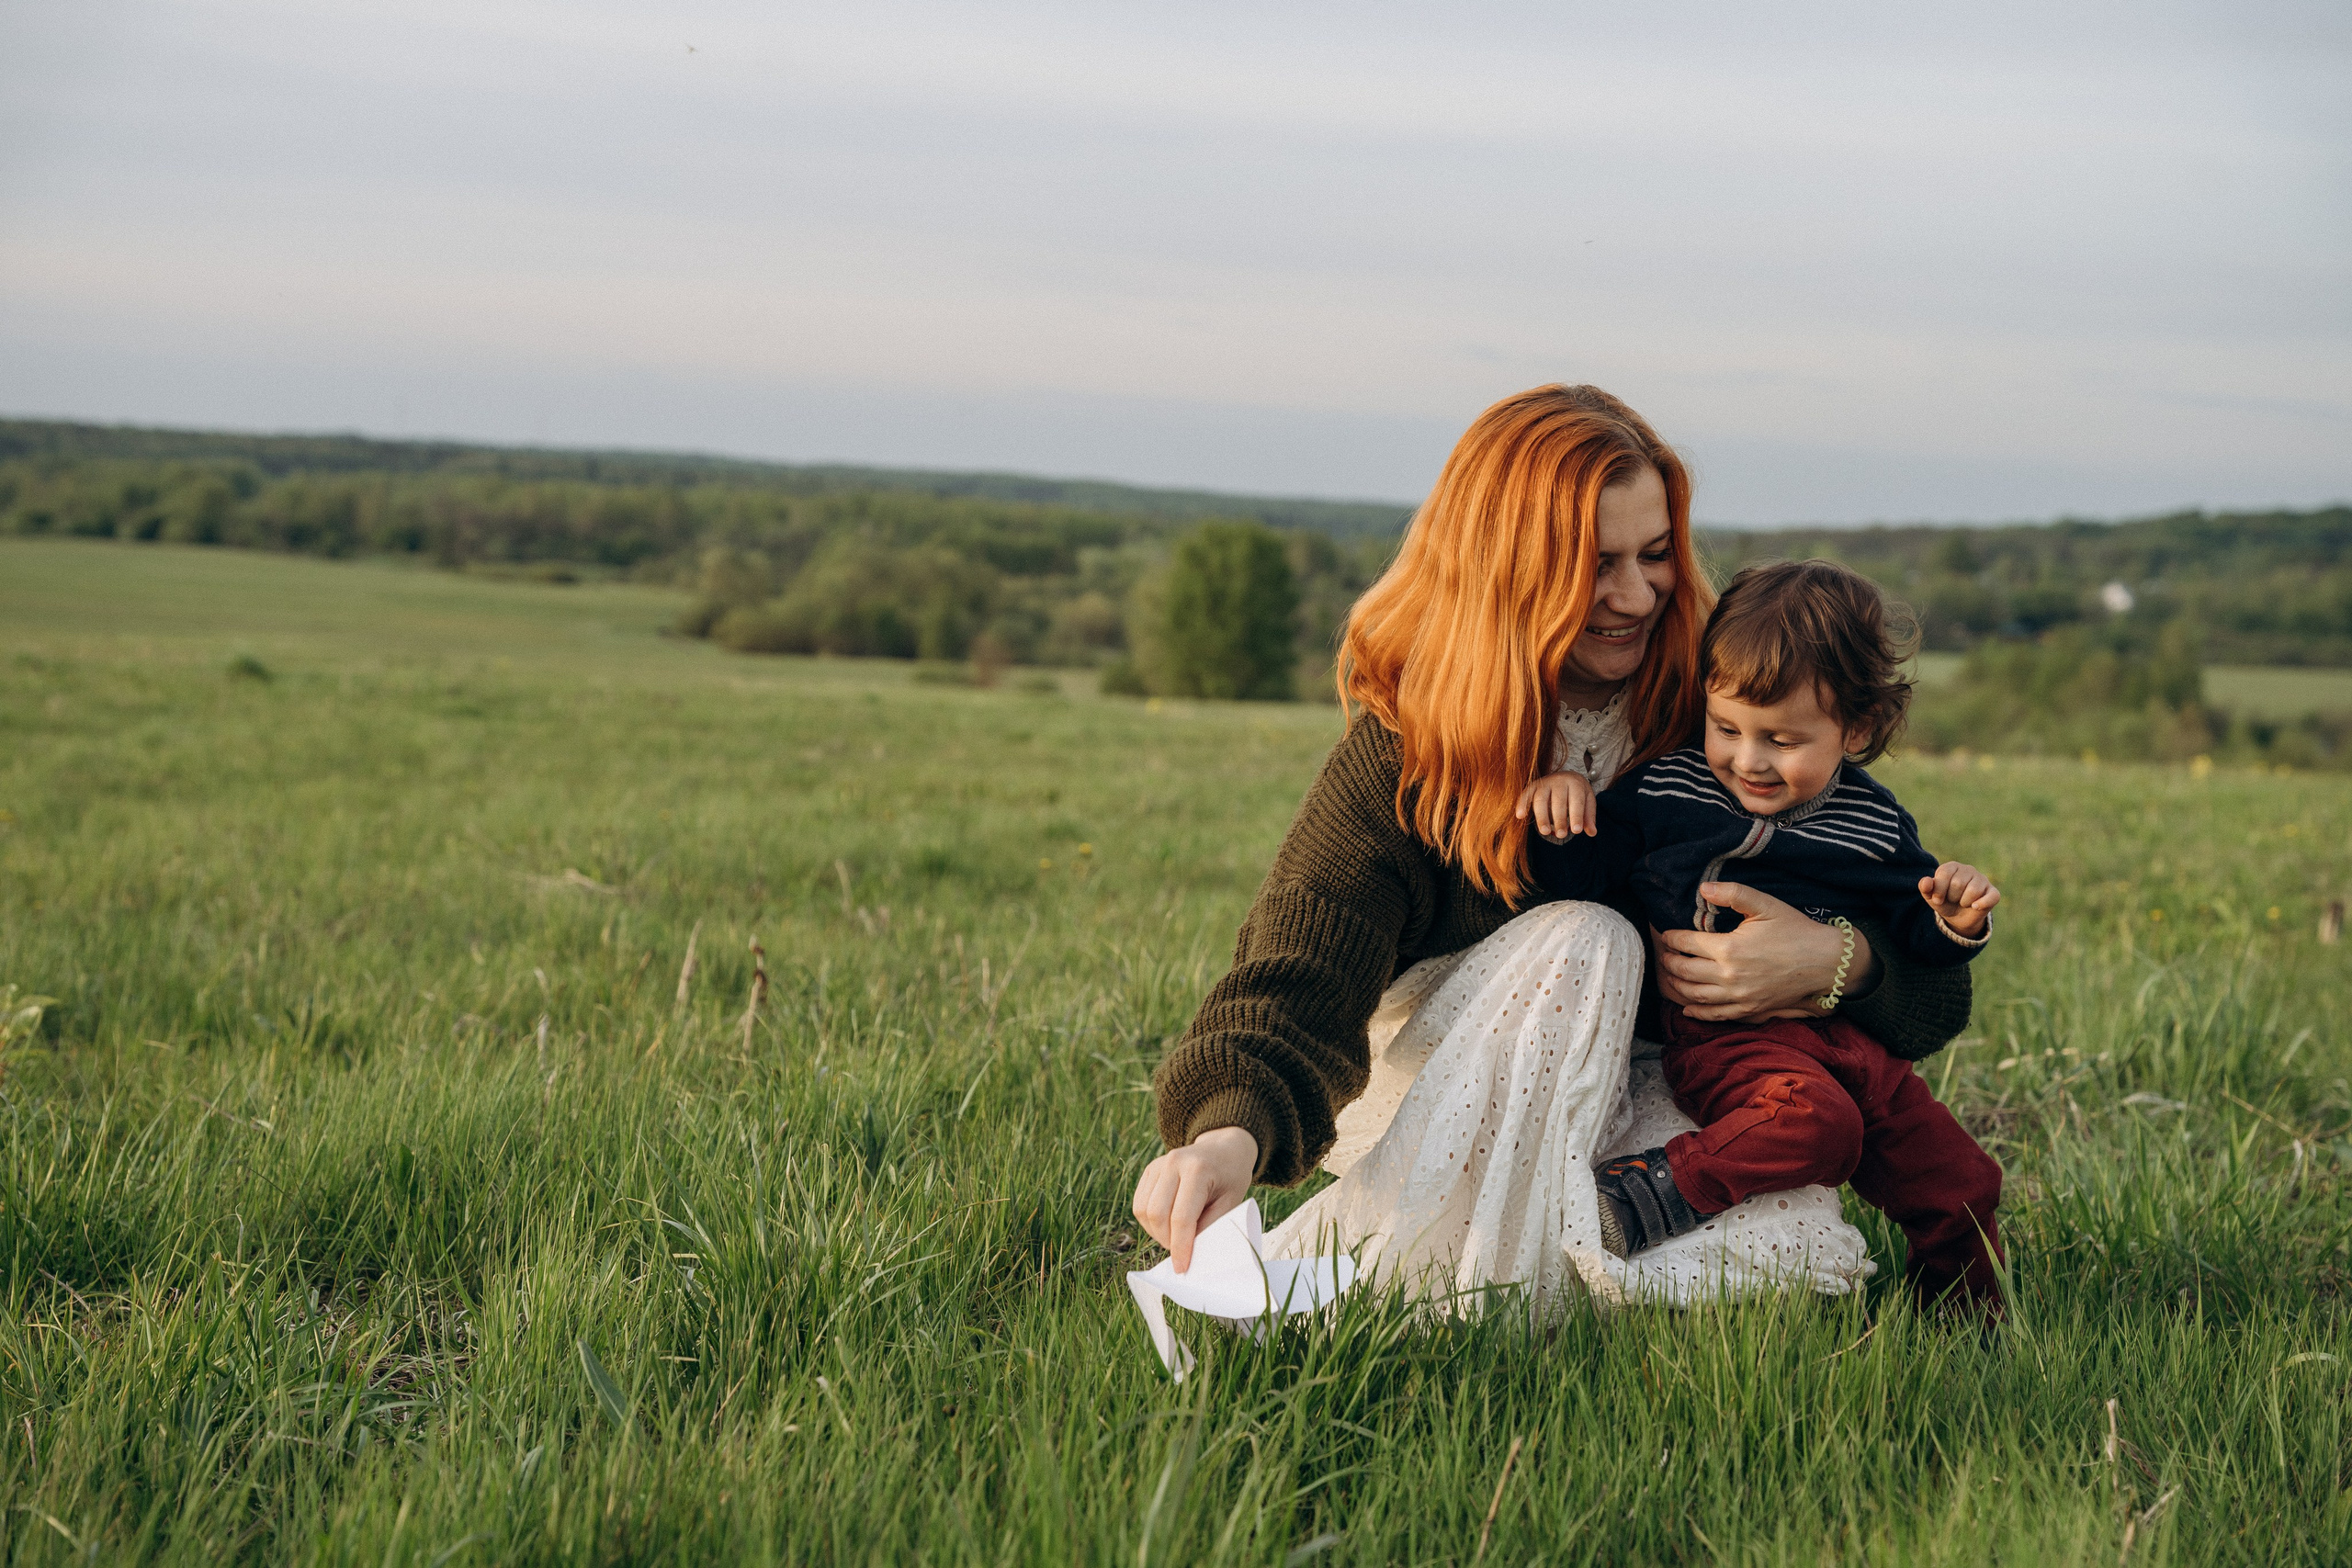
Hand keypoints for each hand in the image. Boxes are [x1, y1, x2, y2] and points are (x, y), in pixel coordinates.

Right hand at [1131, 1126, 1257, 1272]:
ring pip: (1143, 1210)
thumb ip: (1210, 1226)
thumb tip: (1191, 1253)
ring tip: (1175, 1237)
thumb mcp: (1232, 1202)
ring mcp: (1158, 1164)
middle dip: (1167, 1241)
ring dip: (1156, 1233)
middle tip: (1182, 1252)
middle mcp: (1173, 1163)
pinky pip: (1139, 1203)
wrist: (1223, 1148)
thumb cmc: (1231, 1178)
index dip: (1180, 1247)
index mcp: (1198, 1170)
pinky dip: (1149, 1221)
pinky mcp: (1150, 1170)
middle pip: (1157, 1214)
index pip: (1182, 1217)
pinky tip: (1166, 1225)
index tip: (1182, 1268)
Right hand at [1514, 771, 1596, 842]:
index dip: (1577, 816)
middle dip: (1559, 818)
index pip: (1576, 801)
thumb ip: (1588, 817)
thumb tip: (1592, 833)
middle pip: (1558, 800)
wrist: (1566, 776)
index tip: (1576, 831)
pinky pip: (1525, 794)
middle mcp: (1559, 780)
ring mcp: (1544, 782)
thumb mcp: (1587, 802)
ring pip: (1541, 799)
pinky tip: (1520, 816)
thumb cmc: (1577, 793)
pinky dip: (1522, 804)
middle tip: (1561, 835)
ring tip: (1545, 832)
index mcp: (1575, 783)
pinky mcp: (1532, 786)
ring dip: (1542, 816)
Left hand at [1652, 882, 1880, 1021]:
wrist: (1826, 962)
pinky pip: (1715, 1016)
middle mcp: (1728, 977)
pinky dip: (1696, 1012)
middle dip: (1668, 962)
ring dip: (1676, 985)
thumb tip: (1702, 888)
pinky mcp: (1749, 1010)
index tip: (1664, 934)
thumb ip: (1732, 893)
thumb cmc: (1796, 930)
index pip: (1686, 944)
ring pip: (1693, 996)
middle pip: (1683, 971)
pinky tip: (1686, 1006)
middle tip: (1663, 954)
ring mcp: (1738, 997)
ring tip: (1670, 974)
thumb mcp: (1765, 905)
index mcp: (1728, 948)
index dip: (1670, 938)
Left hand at [1920, 861, 1999, 936]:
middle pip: (1958, 883)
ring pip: (1973, 891)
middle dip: (1952, 897)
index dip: (1939, 890)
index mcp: (1952, 867)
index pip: (1944, 874)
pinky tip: (1974, 907)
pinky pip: (1991, 897)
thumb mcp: (1931, 897)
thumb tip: (1926, 881)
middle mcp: (1968, 869)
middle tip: (1953, 900)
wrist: (1958, 917)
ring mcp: (1982, 880)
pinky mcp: (1993, 892)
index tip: (1938, 899)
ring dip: (1964, 902)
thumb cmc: (1944, 902)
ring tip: (1963, 902)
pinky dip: (1982, 904)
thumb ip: (1925, 888)